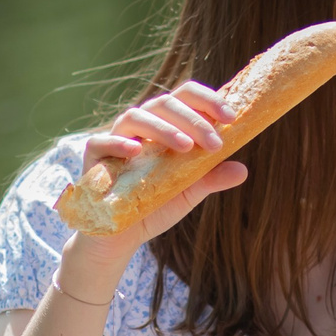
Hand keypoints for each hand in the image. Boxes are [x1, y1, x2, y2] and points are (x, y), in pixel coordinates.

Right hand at [60, 82, 248, 298]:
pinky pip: (101, 141)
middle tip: (214, 143)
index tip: (231, 117)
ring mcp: (116, 138)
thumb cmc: (153, 207)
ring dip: (163, 128)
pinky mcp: (94, 157)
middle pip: (164, 104)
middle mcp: (141, 126)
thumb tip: (242, 170)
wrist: (120, 237)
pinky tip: (137, 151)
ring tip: (186, 147)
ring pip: (136, 116)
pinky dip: (119, 142)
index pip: (185, 98)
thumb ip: (211, 178)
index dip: (208, 100)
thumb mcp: (188, 194)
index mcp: (166, 126)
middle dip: (193, 120)